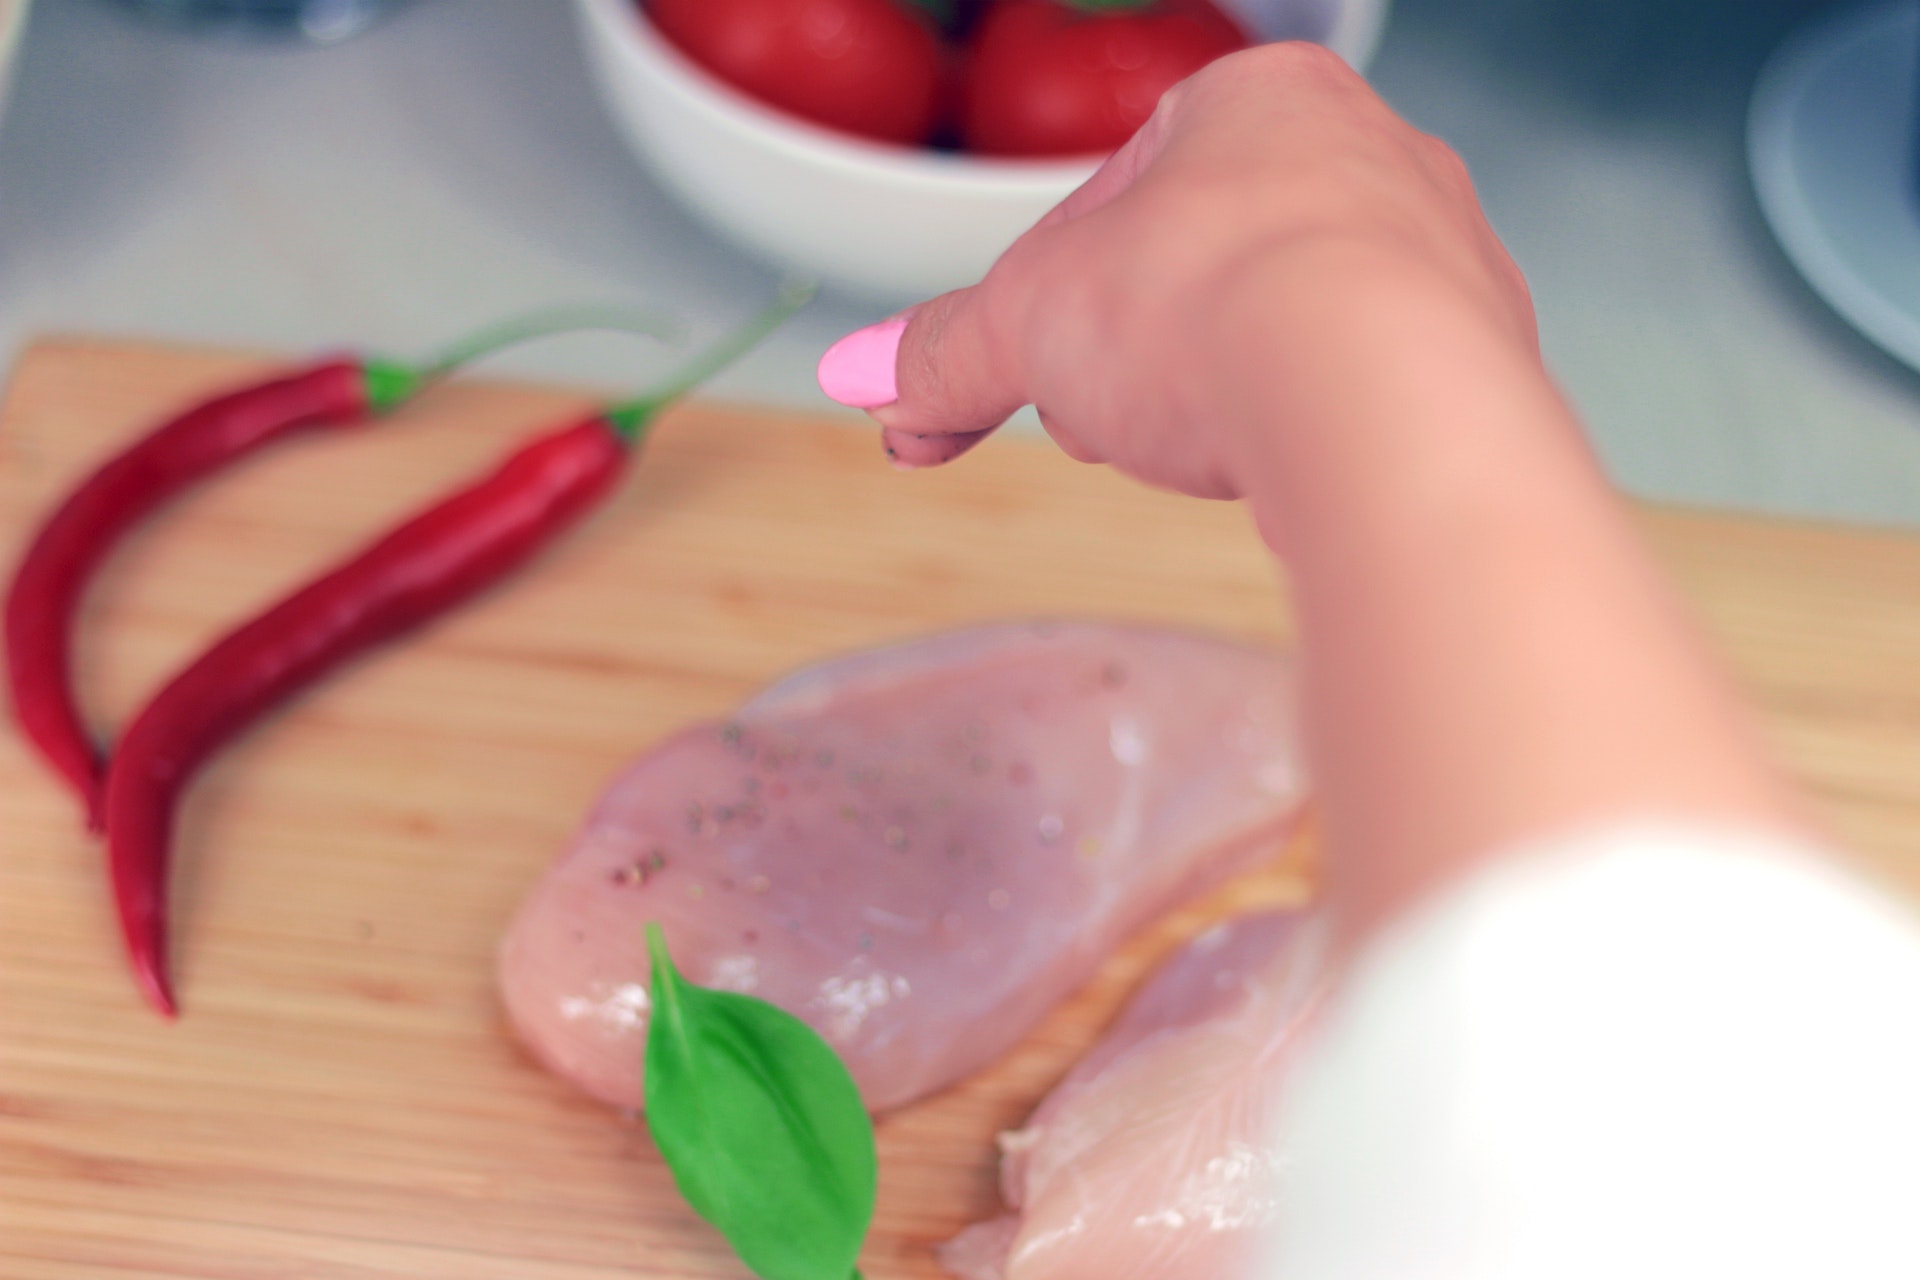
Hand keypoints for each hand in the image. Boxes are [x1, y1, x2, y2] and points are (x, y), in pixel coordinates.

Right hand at [817, 41, 1535, 501]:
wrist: (1385, 409)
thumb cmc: (1216, 311)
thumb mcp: (1030, 326)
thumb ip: (945, 351)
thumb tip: (872, 378)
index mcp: (1260, 98)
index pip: (1112, 198)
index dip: (1044, 300)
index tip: (1013, 379)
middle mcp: (1371, 155)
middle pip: (1200, 269)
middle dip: (1130, 357)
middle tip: (1099, 422)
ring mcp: (1442, 257)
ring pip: (1279, 331)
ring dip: (1212, 396)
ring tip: (1191, 449)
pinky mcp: (1481, 359)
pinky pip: (1358, 396)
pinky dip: (1301, 437)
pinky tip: (1277, 472)